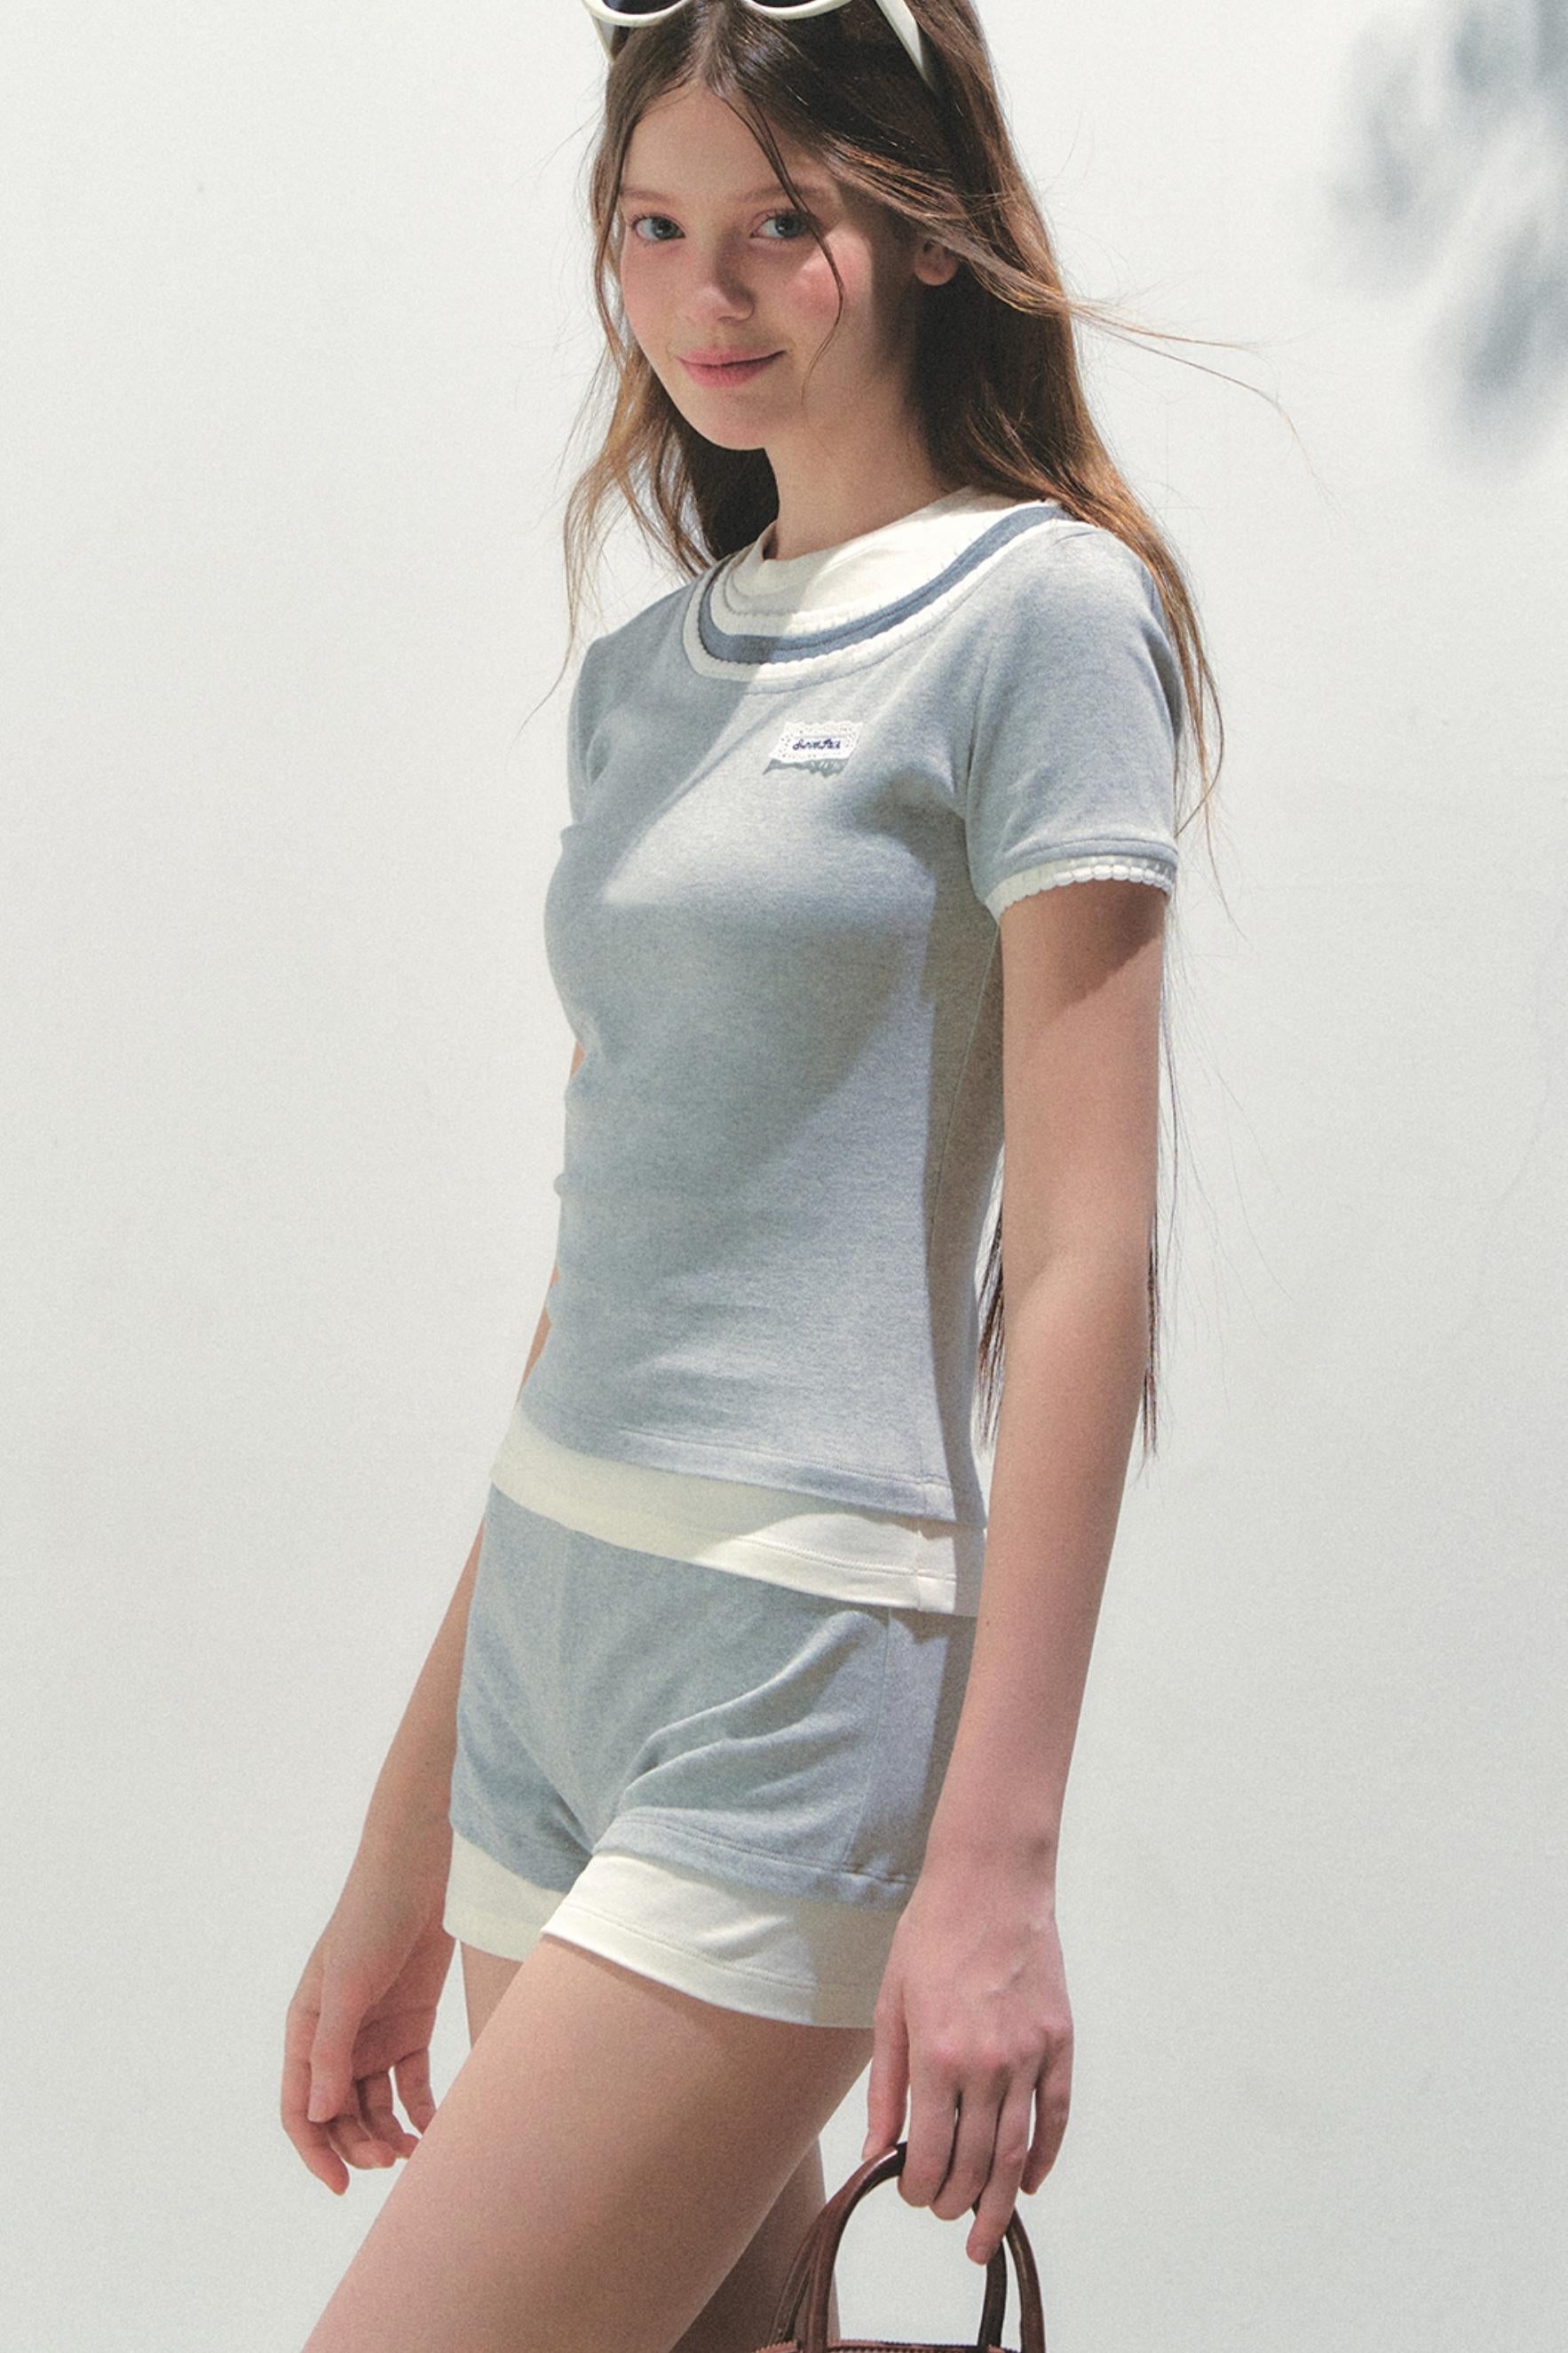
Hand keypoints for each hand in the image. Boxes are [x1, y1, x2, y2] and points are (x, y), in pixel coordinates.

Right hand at [281, 1818, 455, 2193]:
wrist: (421, 1871)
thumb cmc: (371, 1917)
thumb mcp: (347, 1983)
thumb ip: (332, 2049)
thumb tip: (319, 2116)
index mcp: (306, 2030)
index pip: (301, 2108)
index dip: (315, 2151)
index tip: (342, 2185)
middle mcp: (337, 2039)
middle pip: (340, 2114)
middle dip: (360, 2144)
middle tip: (392, 2162)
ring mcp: (375, 2033)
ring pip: (375, 2104)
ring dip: (389, 2133)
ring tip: (416, 2153)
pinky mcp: (412, 2024)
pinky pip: (411, 2082)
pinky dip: (420, 2108)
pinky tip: (436, 2127)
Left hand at [859, 1857, 1071, 2264]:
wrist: (990, 1882)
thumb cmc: (931, 1936)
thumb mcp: (891, 2006)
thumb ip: (885, 2086)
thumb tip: (876, 2150)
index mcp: (936, 2055)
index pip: (930, 2153)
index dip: (918, 2187)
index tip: (910, 2192)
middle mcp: (986, 2064)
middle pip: (976, 2164)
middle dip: (955, 2202)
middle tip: (943, 2214)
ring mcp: (1029, 2055)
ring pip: (1017, 2153)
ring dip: (1001, 2202)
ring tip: (986, 2233)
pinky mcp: (1059, 2042)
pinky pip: (1056, 2116)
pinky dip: (1045, 2157)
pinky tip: (1032, 2182)